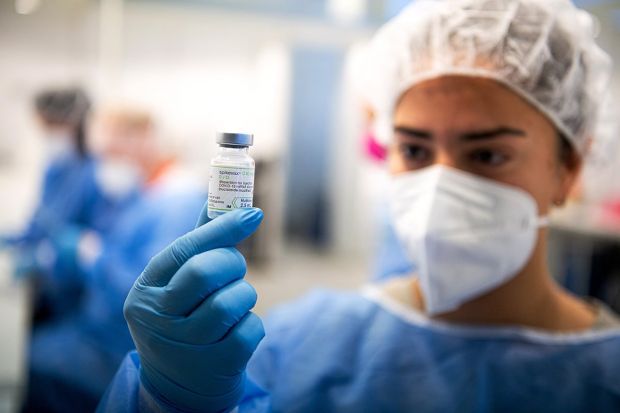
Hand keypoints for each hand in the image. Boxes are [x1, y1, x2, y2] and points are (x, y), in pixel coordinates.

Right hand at [123, 207, 264, 412]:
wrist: (178, 386)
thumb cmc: (181, 319)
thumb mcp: (174, 285)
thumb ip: (196, 244)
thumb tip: (221, 200)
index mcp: (145, 292)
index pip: (184, 249)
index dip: (222, 228)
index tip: (253, 213)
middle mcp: (158, 320)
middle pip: (206, 271)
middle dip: (232, 262)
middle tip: (234, 269)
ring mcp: (186, 346)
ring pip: (233, 300)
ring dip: (244, 295)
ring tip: (233, 304)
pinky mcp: (216, 366)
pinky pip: (251, 328)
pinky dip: (251, 324)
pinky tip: (235, 331)